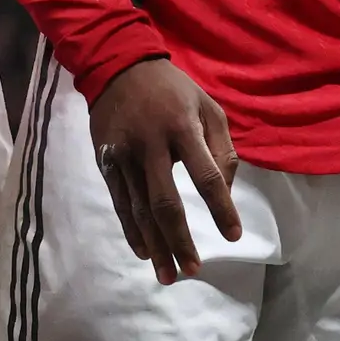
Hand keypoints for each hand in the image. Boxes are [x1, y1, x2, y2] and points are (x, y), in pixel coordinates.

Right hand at [84, 56, 242, 284]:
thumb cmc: (174, 91)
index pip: (207, 176)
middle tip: (194, 270)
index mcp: (183, 128)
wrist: (119, 66)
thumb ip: (223, 150)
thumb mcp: (209, 108)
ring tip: (168, 274)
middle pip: (166, 202)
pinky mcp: (106, 161)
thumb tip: (226, 193)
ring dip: (155, 246)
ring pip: (140, 210)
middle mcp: (151, 144)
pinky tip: (144, 251)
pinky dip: (132, 230)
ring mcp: (124, 154)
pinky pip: (120, 202)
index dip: (222, 209)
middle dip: (180, 240)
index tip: (233, 236)